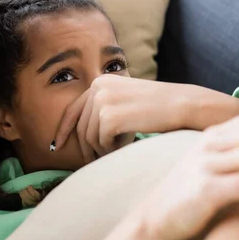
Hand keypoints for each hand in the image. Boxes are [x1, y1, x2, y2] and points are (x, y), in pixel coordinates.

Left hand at [54, 76, 194, 163]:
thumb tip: (81, 135)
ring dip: (103, 148)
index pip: (72, 109)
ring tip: (122, 146)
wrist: (182, 105)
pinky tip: (127, 143)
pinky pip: (101, 142)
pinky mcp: (109, 116)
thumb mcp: (126, 101)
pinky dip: (112, 148)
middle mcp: (97, 87)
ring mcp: (102, 100)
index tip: (56, 146)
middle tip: (98, 158)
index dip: (63, 130)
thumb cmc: (158, 108)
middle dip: (88, 147)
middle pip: (81, 127)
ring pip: (90, 137)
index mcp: (100, 81)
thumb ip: (104, 109)